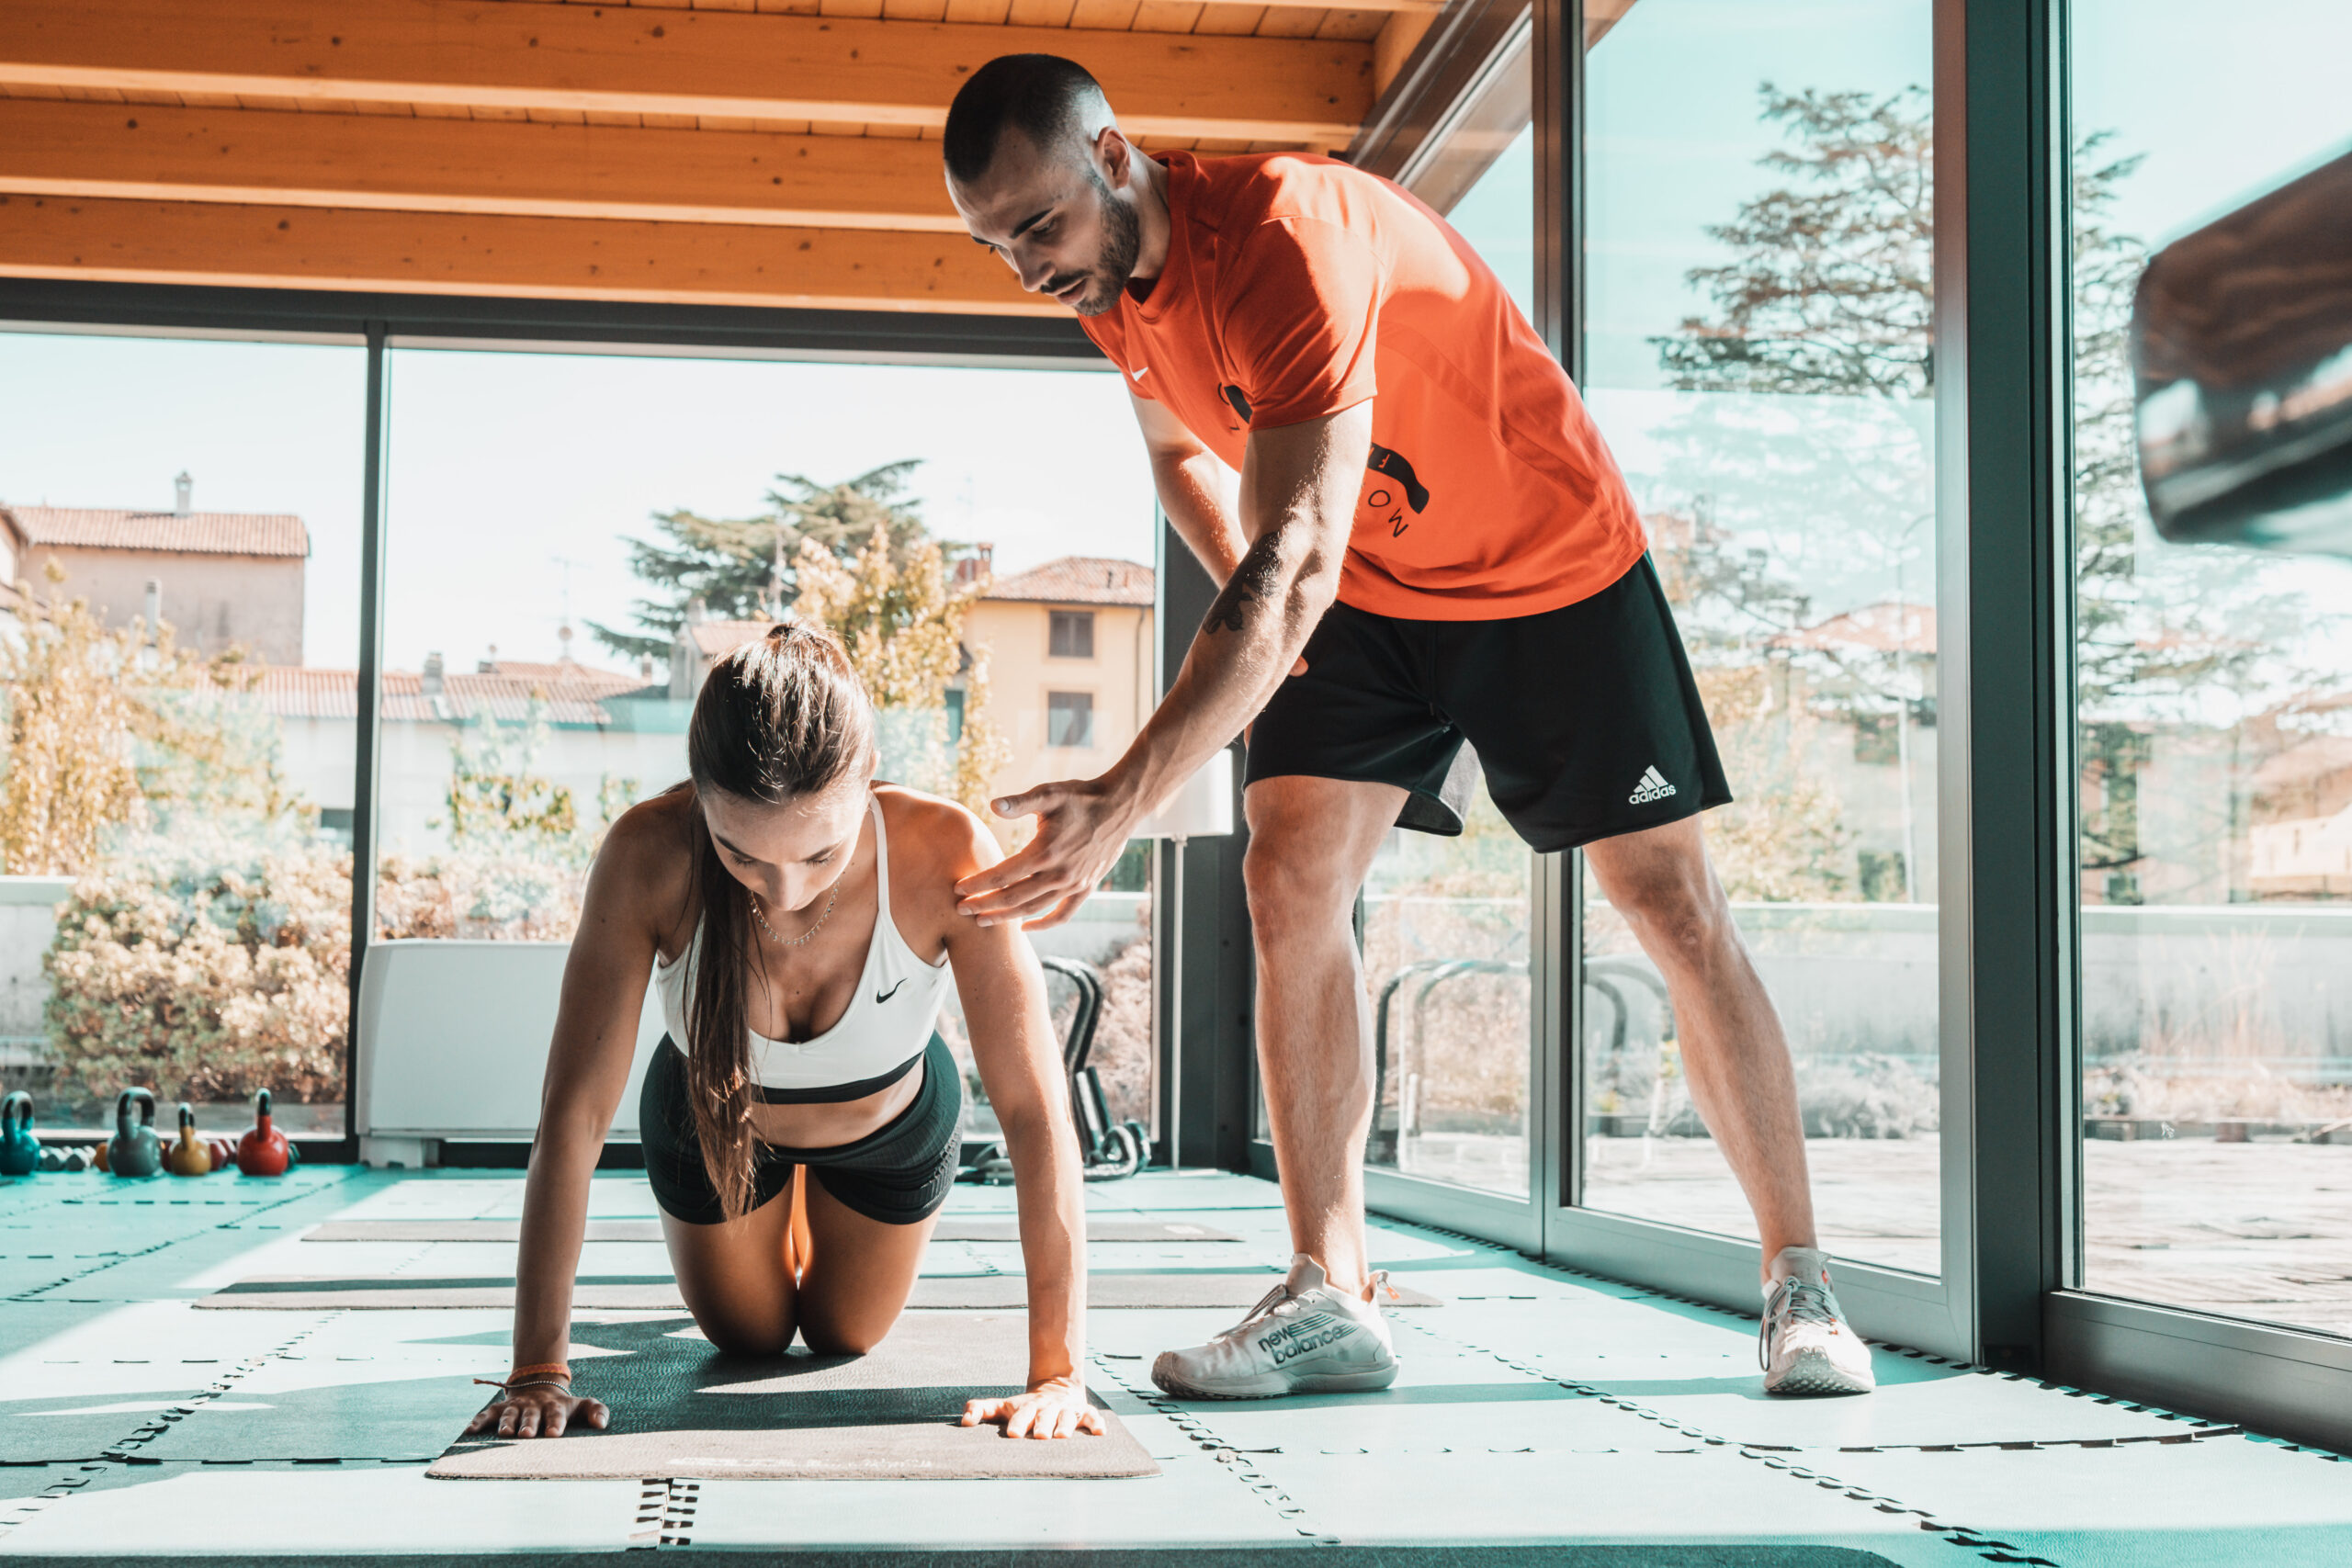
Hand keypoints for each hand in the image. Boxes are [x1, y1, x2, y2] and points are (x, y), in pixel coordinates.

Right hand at [465, 1381, 608, 1439]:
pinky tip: (470, 1431)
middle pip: (531, 1415)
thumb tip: (602, 1424)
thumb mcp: (582, 1405)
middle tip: (527, 1435)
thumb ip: (596, 1411)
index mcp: (555, 1406)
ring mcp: (517, 1406)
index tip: (554, 1433)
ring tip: (505, 1433)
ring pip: (510, 1413)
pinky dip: (479, 1421)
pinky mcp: (501, 1408)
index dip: (555, 1422)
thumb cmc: (563, 1405)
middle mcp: (534, 1406)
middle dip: (529, 1424)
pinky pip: (488, 1414)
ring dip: (507, 1423)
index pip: (556, 1414)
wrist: (540, 1386)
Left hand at [955, 774, 1138, 931]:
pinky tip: (1025, 926)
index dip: (978, 884)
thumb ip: (1019, 802)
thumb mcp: (1049, 793)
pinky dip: (1043, 924)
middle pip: (1013, 898)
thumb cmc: (1080, 796)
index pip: (1003, 874)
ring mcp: (1074, 884)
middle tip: (960, 910)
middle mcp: (1058, 874)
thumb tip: (991, 805)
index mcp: (1045, 851)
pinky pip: (1063, 914)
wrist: (1120, 805)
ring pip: (1033, 909)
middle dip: (984, 905)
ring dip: (1007, 917)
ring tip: (983, 921)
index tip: (958, 889)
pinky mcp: (1086, 887)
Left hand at [961, 1378, 1105, 1439]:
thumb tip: (964, 1420)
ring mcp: (1066, 1409)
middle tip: (1039, 1435)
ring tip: (1062, 1436)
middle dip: (1042, 1425)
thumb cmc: (1024, 1406)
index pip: (1021, 1414)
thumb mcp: (1003, 1406)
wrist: (1056, 1385)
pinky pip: (1091, 1417)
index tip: (1012, 1434)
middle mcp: (1047, 1408)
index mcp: (1027, 1407)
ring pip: (1067, 1417)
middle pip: (1045, 1416)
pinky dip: (1096, 1423)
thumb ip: (981, 1409)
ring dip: (1065, 1425)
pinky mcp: (1083, 1412)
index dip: (1017, 1422)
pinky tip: (1100, 1432)